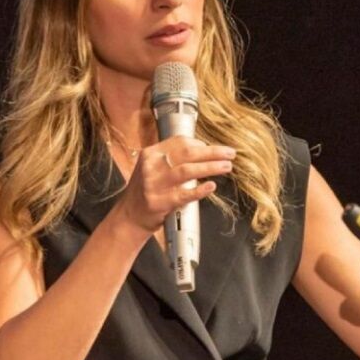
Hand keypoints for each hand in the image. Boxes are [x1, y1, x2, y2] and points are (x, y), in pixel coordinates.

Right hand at [112, 136, 235, 236]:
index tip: (213, 148)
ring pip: (187, 171)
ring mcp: (155, 184)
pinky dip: (199, 190)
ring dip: (210, 167)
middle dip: (212, 152)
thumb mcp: (152, 168)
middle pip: (187, 153)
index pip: (179, 142)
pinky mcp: (160, 202)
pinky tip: (211, 186)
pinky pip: (184, 194)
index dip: (200, 143)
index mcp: (150, 154)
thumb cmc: (145, 191)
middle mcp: (151, 166)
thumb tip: (201, 149)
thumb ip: (171, 158)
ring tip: (226, 167)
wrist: (129, 217)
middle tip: (230, 154)